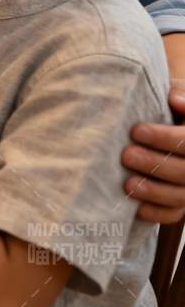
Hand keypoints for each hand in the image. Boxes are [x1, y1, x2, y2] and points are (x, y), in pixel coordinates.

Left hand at [123, 88, 184, 222]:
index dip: (165, 138)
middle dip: (154, 164)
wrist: (160, 128)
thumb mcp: (174, 93)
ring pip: (180, 195)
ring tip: (127, 183)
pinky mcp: (180, 202)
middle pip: (184, 170)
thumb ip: (178, 93)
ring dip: (153, 191)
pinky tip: (136, 208)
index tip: (136, 131)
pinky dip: (156, 212)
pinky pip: (173, 214)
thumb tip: (175, 100)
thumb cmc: (165, 107)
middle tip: (126, 155)